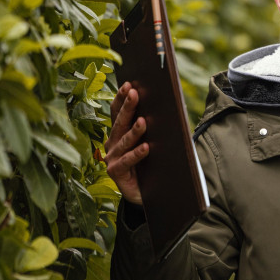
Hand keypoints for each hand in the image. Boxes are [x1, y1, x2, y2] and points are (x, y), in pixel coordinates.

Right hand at [105, 81, 147, 204]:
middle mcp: (112, 144)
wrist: (149, 194)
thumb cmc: (151, 164)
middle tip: (135, 93)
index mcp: (118, 134)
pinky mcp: (116, 172)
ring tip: (144, 121)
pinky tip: (146, 147)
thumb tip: (166, 106)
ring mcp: (112, 158)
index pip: (117, 112)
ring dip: (134, 130)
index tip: (129, 84)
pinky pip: (127, 161)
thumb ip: (153, 128)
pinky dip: (136, 154)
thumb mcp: (152, 143)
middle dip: (128, 107)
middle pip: (120, 123)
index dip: (121, 98)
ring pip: (124, 141)